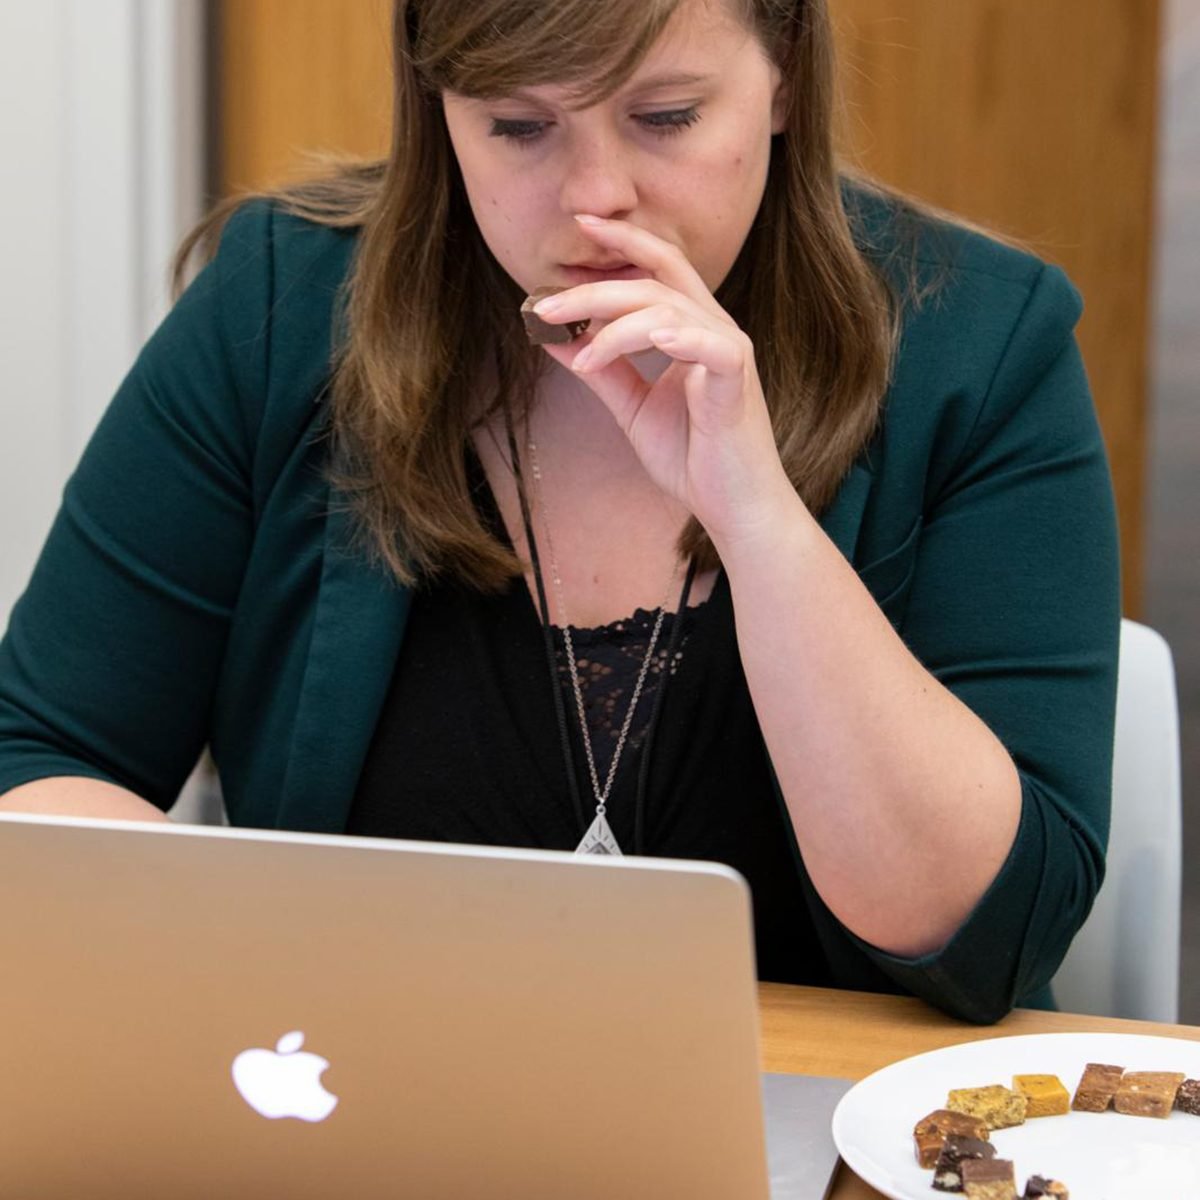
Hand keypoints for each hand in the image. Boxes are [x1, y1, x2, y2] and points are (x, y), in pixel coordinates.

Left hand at [532, 215, 795, 547]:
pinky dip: (674, 336)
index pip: (659, 268)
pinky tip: (647, 339)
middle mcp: (714, 328)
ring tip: (579, 350)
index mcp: (692, 329)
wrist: (734, 507)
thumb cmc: (693, 459)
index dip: (624, 242)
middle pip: (653, 282)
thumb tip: (557, 340)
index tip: (581, 225)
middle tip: (546, 305)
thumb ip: (602, 371)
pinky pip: (708, 343)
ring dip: (614, 325)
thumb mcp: (634, 408)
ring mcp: (728, 351)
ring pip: (668, 309)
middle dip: (594, 288)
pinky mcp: (737, 379)